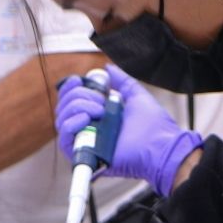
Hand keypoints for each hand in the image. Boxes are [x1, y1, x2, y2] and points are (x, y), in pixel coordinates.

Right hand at [55, 64, 202, 195]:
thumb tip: (107, 68)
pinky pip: (63, 140)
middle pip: (64, 107)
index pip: (71, 100)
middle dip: (79, 95)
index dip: (70, 88)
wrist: (160, 147)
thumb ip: (122, 81)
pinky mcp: (85, 154)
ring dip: (78, 107)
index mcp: (98, 114)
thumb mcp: (136, 95)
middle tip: (101, 101)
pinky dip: (71, 124)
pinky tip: (87, 119)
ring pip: (62, 120)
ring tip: (101, 111)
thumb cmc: (153, 126)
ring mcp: (86, 141)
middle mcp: (89, 127)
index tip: (78, 80)